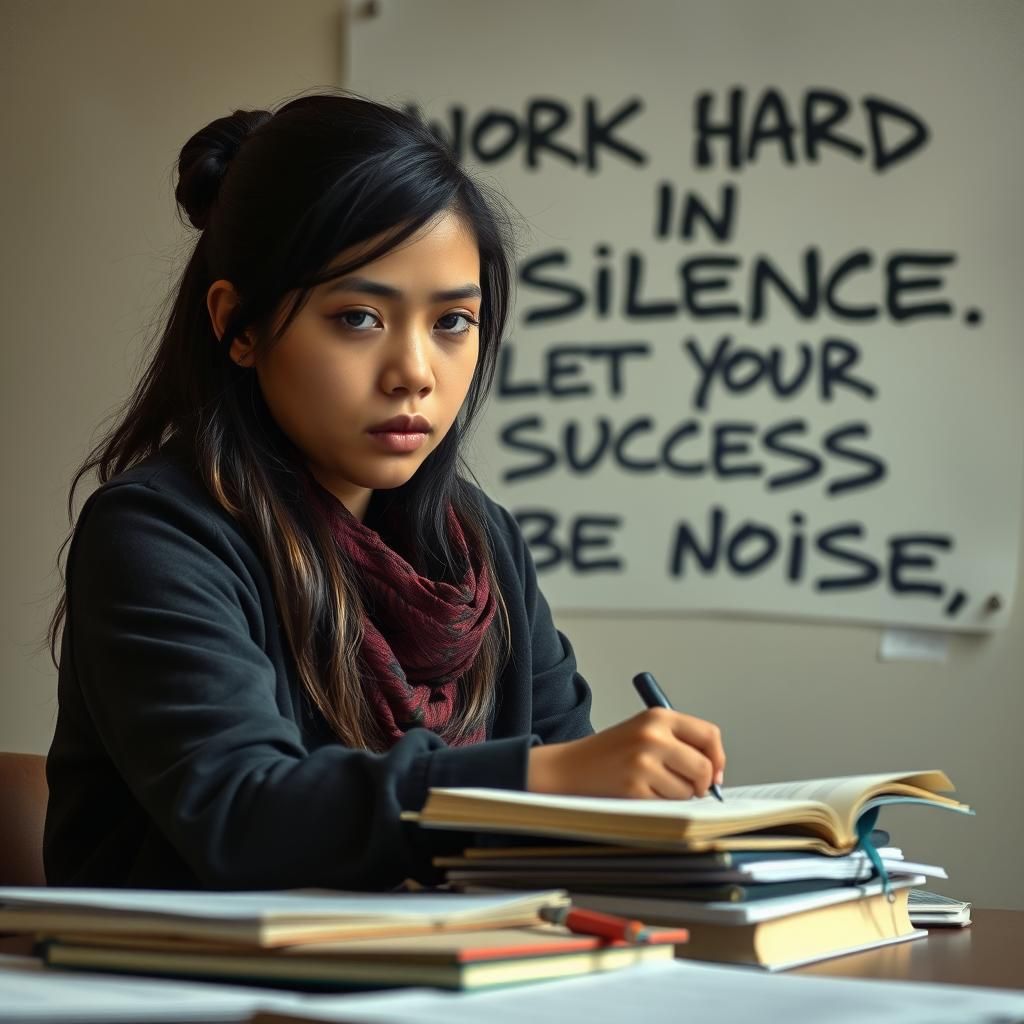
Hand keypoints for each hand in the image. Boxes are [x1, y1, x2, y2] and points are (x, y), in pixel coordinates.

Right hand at [527, 709, 724, 799]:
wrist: (571, 767)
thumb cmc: (612, 753)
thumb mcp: (645, 732)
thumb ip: (681, 743)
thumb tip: (717, 773)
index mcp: (658, 717)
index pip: (709, 735)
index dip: (718, 758)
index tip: (716, 773)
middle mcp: (652, 736)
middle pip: (704, 767)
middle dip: (702, 784)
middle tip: (691, 787)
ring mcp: (643, 762)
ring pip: (688, 790)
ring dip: (678, 795)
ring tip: (653, 785)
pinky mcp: (635, 788)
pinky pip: (668, 805)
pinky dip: (661, 805)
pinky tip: (642, 793)